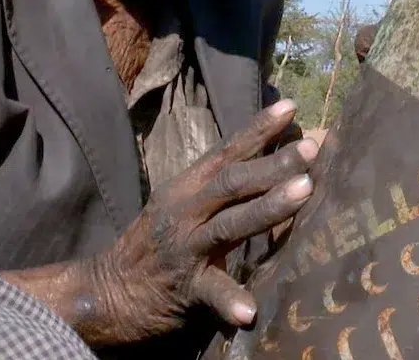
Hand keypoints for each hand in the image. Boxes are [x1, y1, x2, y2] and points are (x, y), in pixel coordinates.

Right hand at [11, 99, 316, 347]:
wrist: (106, 292)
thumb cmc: (157, 244)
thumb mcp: (184, 207)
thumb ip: (223, 190)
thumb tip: (279, 167)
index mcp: (188, 187)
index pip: (226, 152)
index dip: (258, 129)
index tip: (290, 107)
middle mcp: (185, 210)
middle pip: (234, 181)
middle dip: (275, 162)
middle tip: (312, 148)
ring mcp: (184, 248)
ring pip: (230, 223)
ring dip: (269, 207)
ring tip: (304, 191)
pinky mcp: (183, 287)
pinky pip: (210, 291)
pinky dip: (230, 300)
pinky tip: (250, 310)